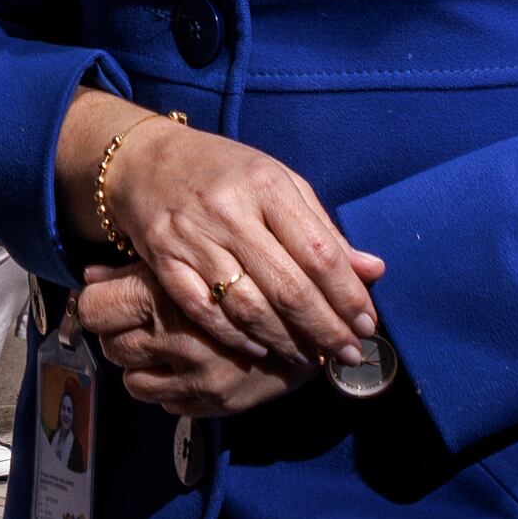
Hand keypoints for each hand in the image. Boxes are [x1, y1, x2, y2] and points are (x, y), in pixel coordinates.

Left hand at [77, 263, 293, 418]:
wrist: (322, 319)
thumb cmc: (256, 273)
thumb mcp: (198, 252)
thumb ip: (139, 265)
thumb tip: (90, 272)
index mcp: (167, 292)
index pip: (93, 309)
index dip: (99, 303)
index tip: (112, 301)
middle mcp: (176, 337)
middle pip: (111, 344)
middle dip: (122, 334)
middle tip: (142, 323)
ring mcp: (196, 375)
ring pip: (132, 381)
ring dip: (142, 366)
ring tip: (164, 348)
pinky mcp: (216, 402)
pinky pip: (166, 403)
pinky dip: (169, 389)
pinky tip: (186, 369)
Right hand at [83, 111, 381, 365]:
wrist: (144, 161)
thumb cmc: (224, 172)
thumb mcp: (278, 184)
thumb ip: (323, 229)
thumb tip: (373, 271)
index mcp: (267, 185)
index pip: (319, 252)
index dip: (348, 296)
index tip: (367, 325)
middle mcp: (230, 211)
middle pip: (287, 287)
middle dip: (325, 328)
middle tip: (349, 354)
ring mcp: (193, 238)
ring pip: (248, 306)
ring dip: (285, 340)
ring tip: (311, 357)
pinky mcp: (163, 261)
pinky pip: (205, 312)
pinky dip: (236, 337)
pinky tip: (260, 349)